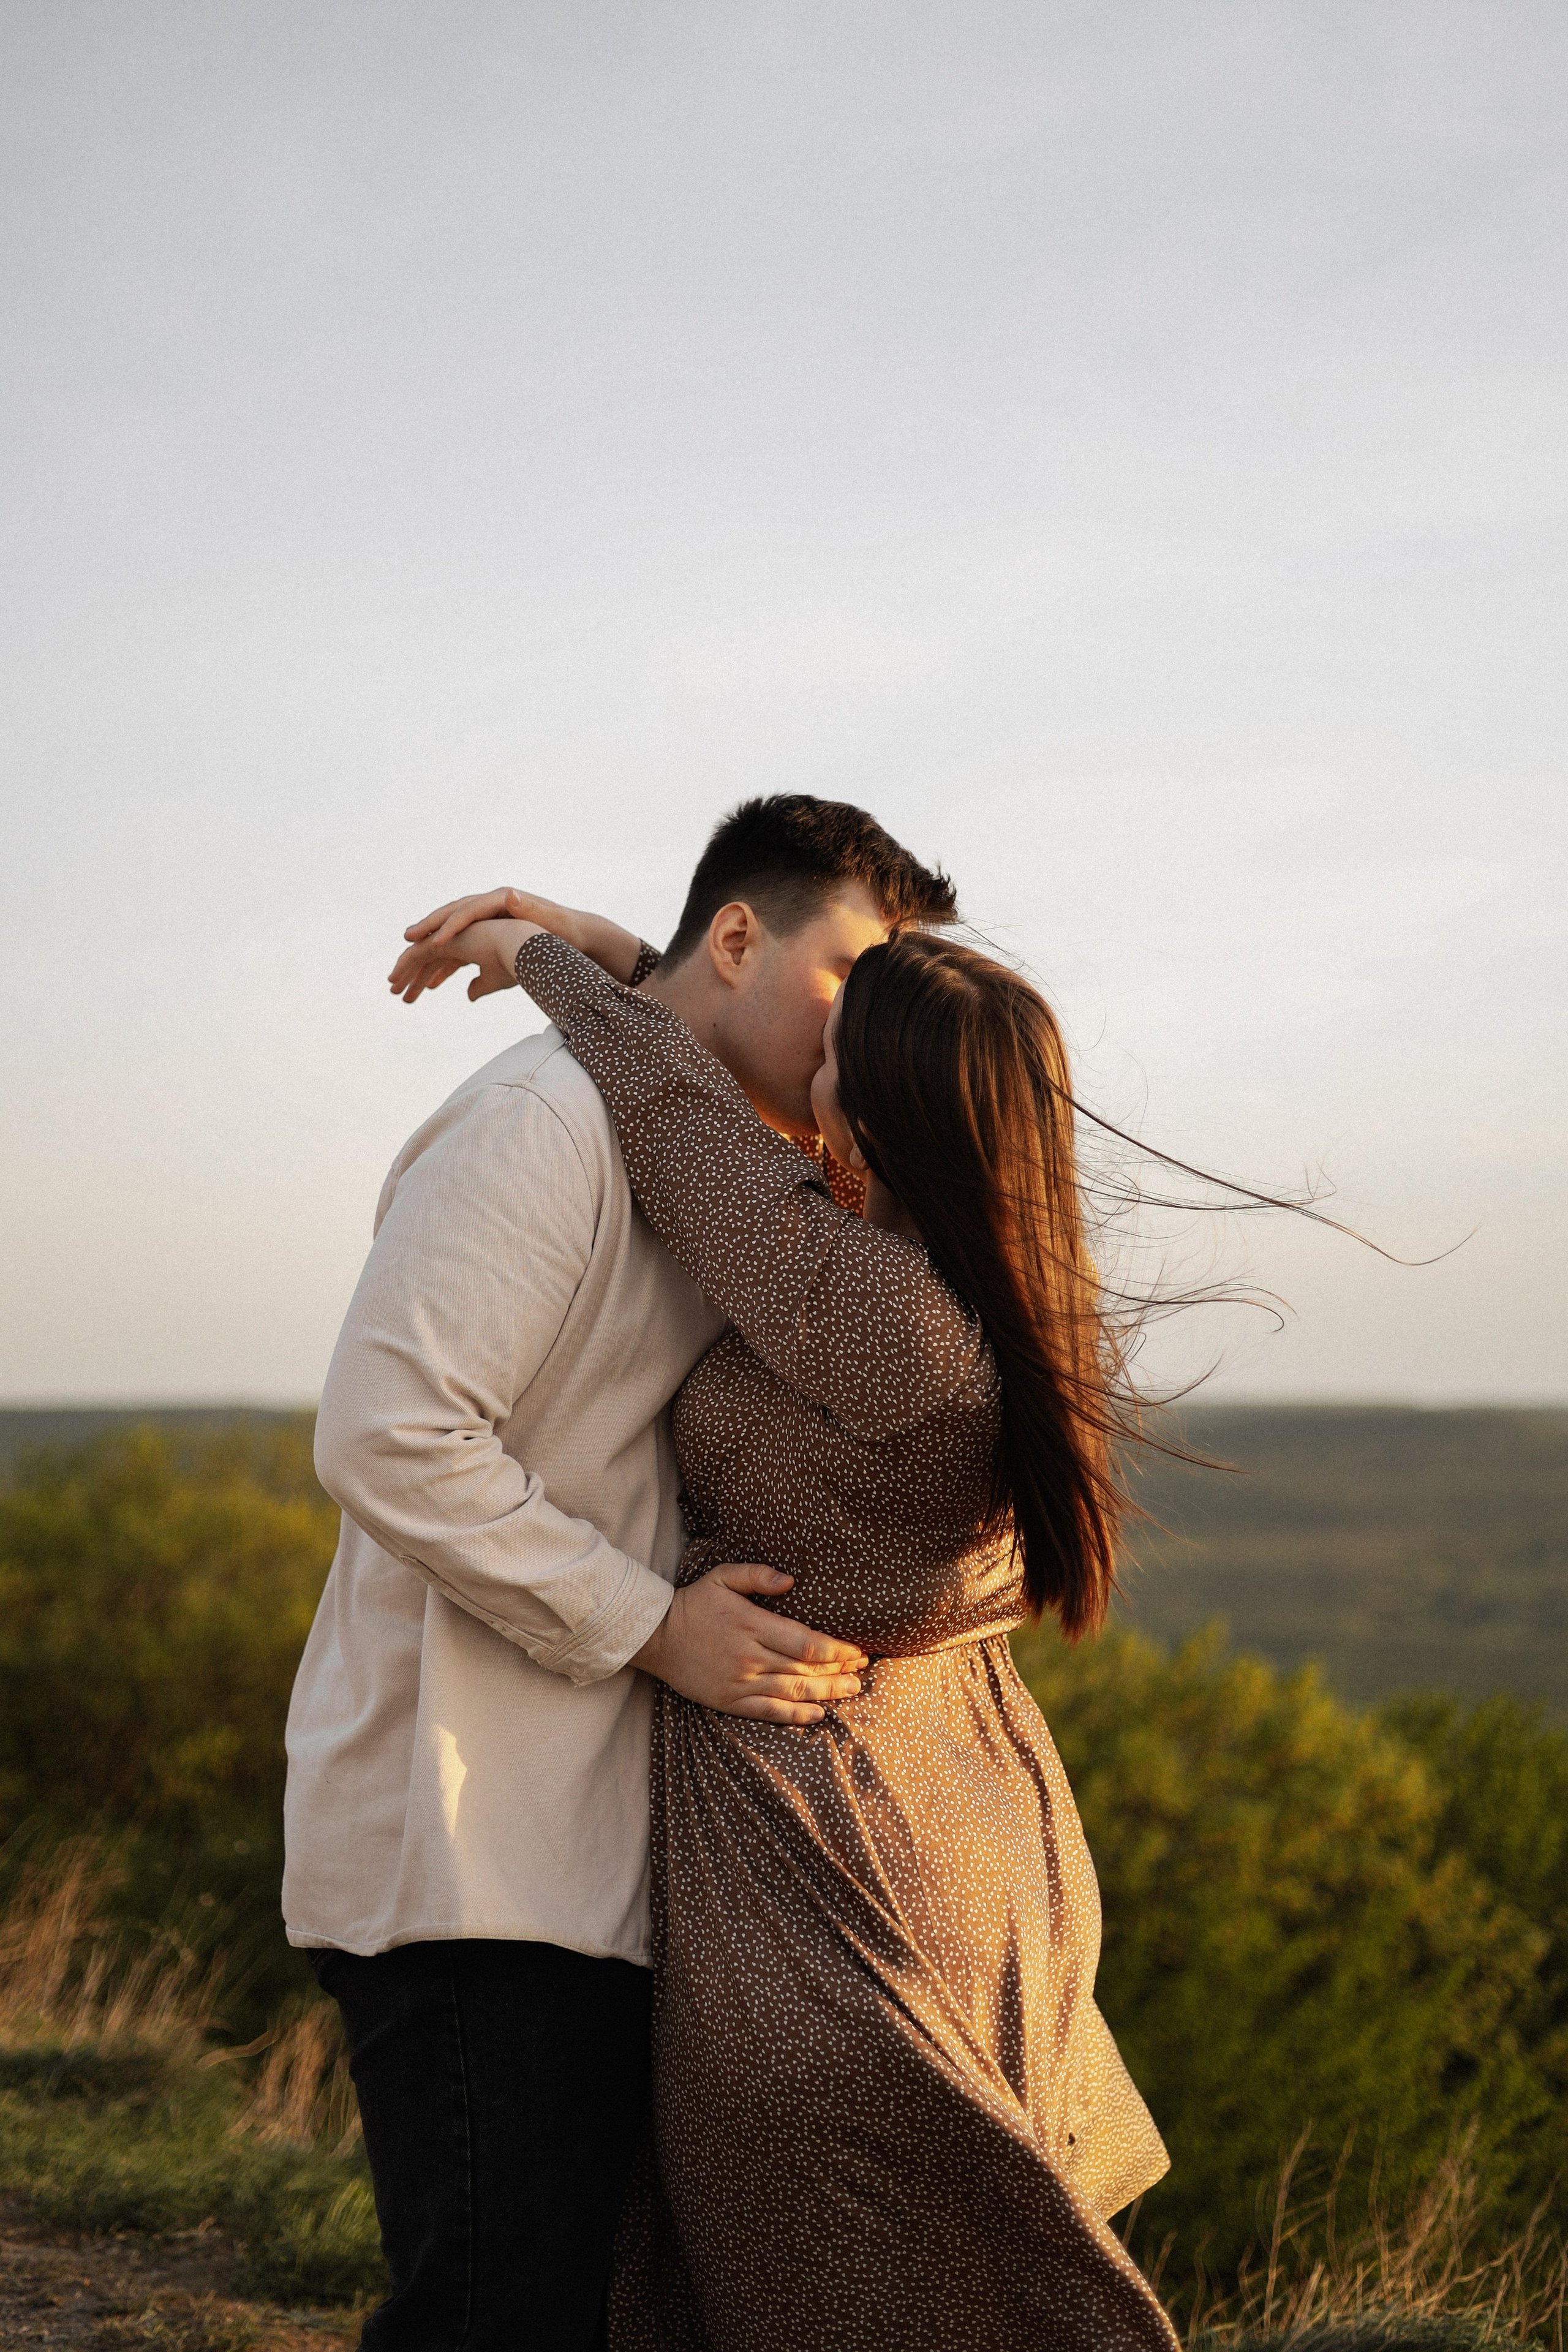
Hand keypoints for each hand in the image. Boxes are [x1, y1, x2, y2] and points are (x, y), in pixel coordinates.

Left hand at [391, 886, 646, 998]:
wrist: (573, 940)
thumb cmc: (543, 955)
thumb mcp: (505, 974)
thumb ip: (483, 981)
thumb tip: (466, 994)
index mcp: (479, 928)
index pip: (445, 942)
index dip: (425, 960)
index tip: (405, 978)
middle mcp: (482, 912)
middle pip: (442, 926)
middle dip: (417, 944)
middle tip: (397, 961)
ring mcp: (492, 903)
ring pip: (453, 914)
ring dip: (430, 929)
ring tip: (409, 943)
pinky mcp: (504, 899)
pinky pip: (474, 911)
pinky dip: (456, 923)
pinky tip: (440, 938)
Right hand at [633, 1564, 867, 1724]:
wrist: (656, 1636)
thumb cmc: (694, 1603)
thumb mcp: (722, 1577)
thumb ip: (757, 1575)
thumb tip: (791, 1581)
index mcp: (752, 1624)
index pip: (806, 1642)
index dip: (836, 1650)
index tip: (857, 1651)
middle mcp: (750, 1656)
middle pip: (805, 1669)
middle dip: (839, 1670)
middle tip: (862, 1671)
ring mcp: (740, 1682)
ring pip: (792, 1691)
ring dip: (826, 1692)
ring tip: (851, 1690)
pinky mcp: (729, 1700)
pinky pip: (768, 1712)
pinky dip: (795, 1715)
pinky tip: (817, 1715)